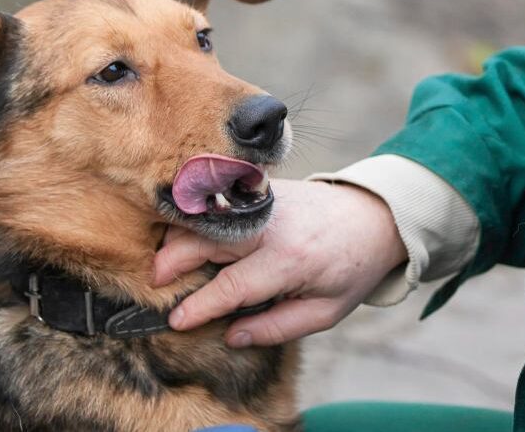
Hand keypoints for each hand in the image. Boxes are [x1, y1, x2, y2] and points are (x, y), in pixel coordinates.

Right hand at [153, 178, 407, 346]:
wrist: (371, 216)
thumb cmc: (349, 268)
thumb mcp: (325, 311)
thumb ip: (278, 327)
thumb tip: (232, 336)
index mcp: (289, 260)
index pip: (232, 286)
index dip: (200, 306)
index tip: (176, 321)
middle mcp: (270, 226)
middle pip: (204, 242)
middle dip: (171, 263)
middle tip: (153, 285)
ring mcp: (261, 201)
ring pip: (203, 217)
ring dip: (176, 238)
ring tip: (163, 265)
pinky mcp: (258, 188)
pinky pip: (216, 203)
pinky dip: (193, 220)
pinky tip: (183, 239)